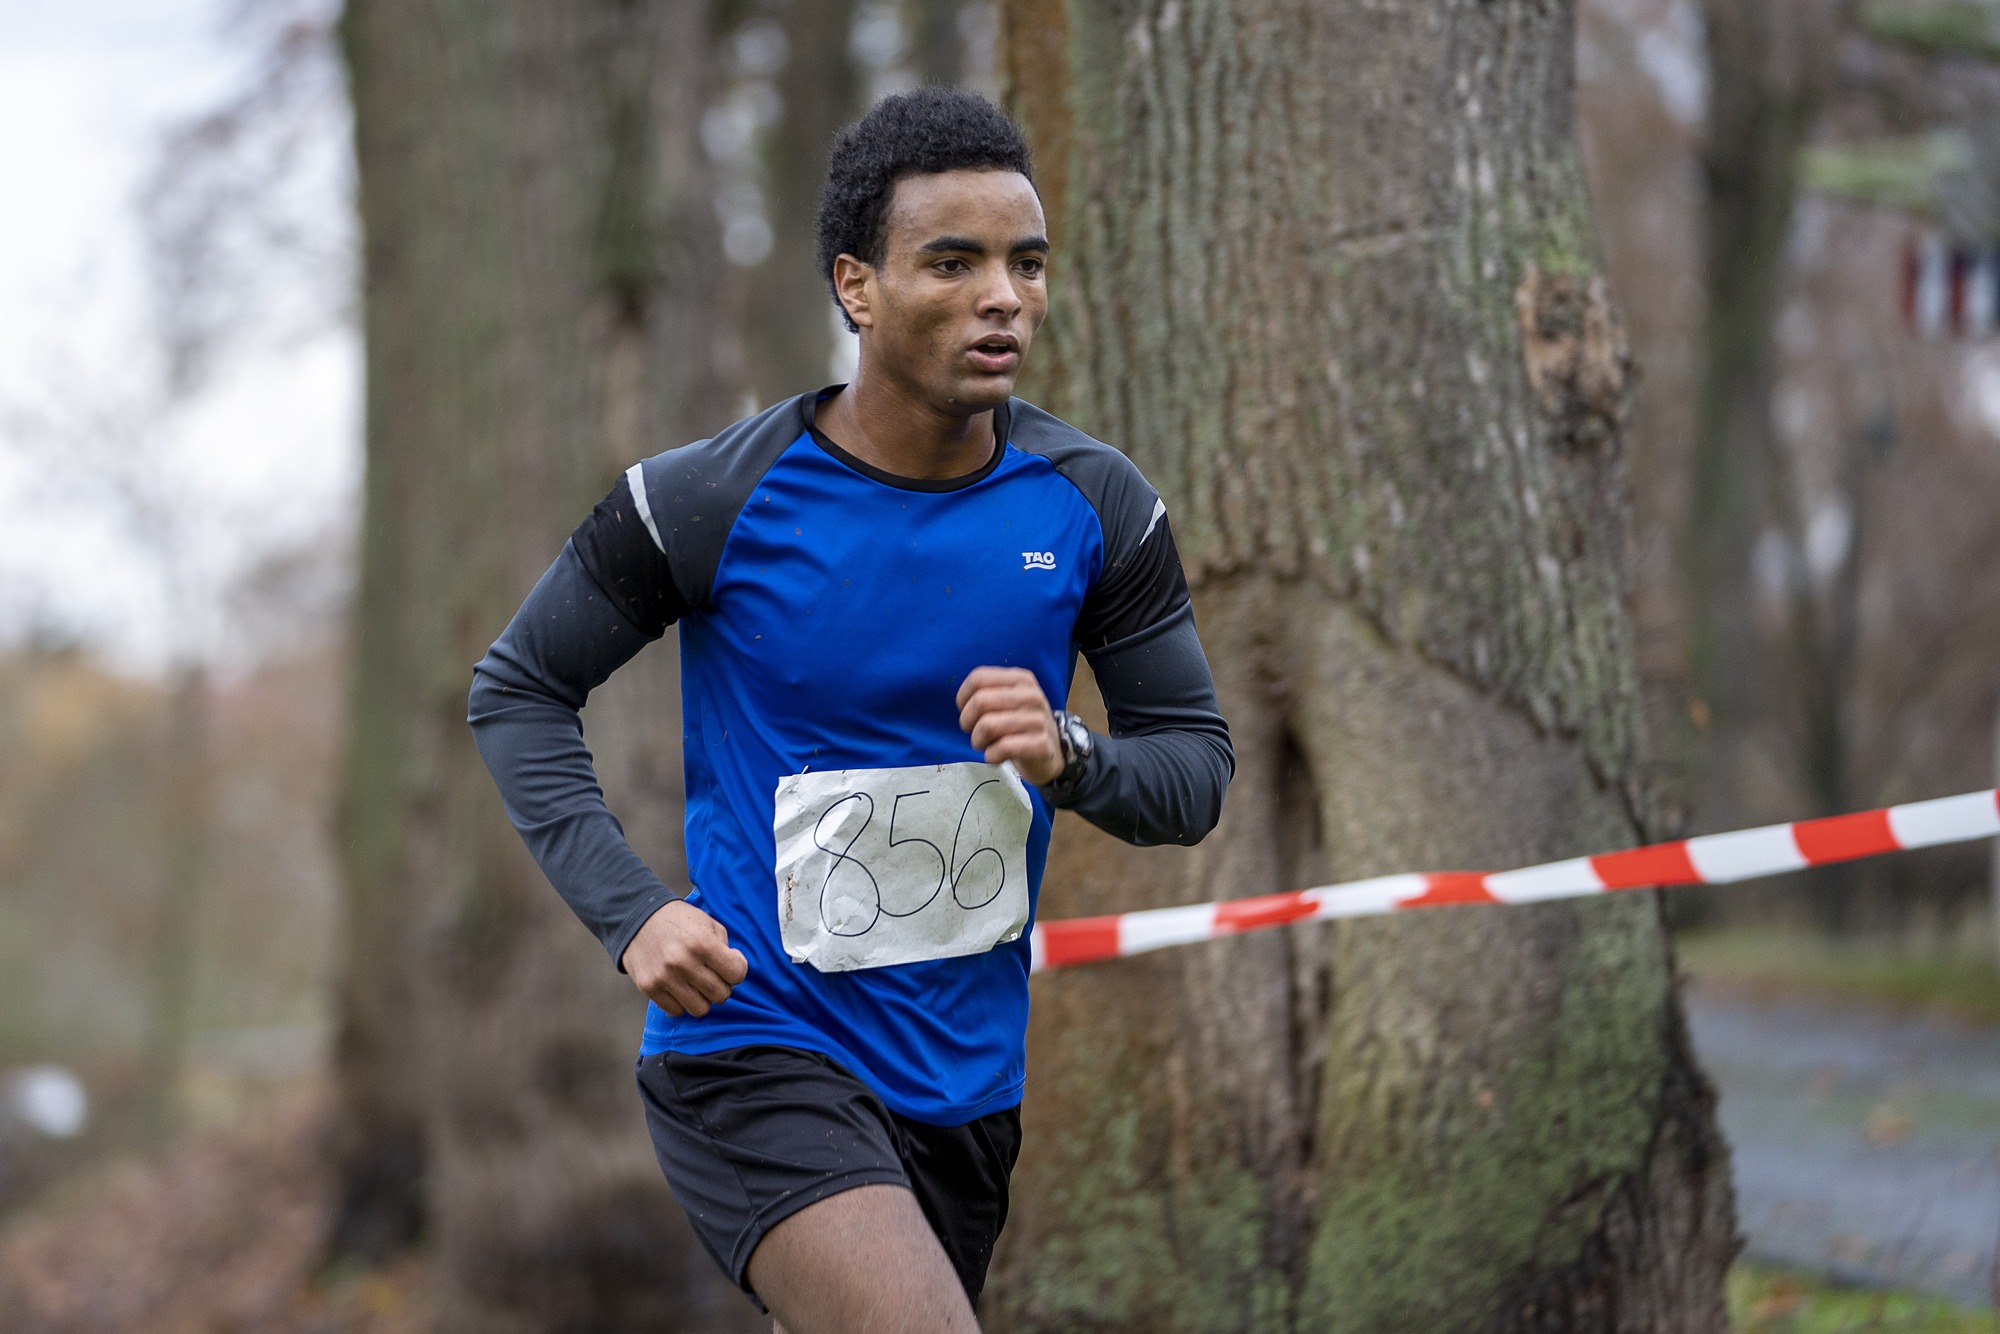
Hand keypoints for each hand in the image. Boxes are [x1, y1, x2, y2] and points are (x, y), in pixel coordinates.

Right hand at [621, 900, 748, 1016]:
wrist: (638, 918)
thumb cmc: (679, 921)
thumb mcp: (708, 923)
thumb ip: (725, 946)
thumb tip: (734, 971)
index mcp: (701, 942)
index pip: (737, 973)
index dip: (737, 970)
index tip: (730, 965)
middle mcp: (683, 962)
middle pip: (720, 995)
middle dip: (722, 987)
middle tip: (714, 976)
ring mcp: (664, 977)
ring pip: (700, 1009)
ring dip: (703, 998)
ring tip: (697, 984)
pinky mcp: (649, 988)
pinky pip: (677, 1011)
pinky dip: (682, 1003)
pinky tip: (680, 988)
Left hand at [955, 666, 1064, 784]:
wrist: (1051, 752)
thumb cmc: (1019, 725)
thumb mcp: (1007, 701)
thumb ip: (986, 694)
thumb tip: (963, 704)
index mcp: (1020, 679)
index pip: (978, 678)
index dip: (963, 698)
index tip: (967, 713)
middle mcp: (1031, 695)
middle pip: (980, 701)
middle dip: (968, 722)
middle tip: (975, 733)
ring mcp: (1038, 719)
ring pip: (988, 725)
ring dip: (978, 741)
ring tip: (985, 746)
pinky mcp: (1041, 744)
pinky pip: (1003, 747)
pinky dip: (991, 755)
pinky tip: (996, 757)